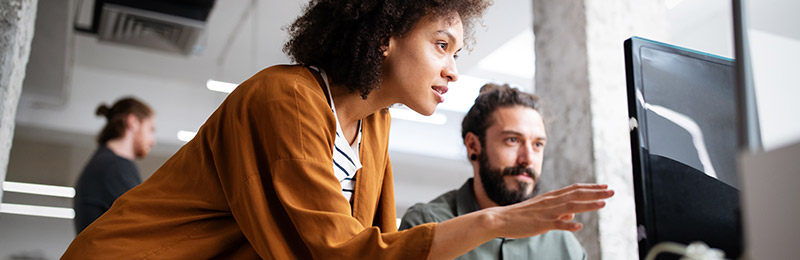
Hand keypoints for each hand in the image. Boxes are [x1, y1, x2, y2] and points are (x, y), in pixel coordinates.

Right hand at [491, 183, 613, 237]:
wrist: (501, 218)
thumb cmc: (522, 215)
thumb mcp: (542, 210)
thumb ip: (559, 210)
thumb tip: (573, 213)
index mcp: (551, 197)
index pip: (575, 189)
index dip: (591, 187)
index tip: (605, 186)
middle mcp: (551, 201)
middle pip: (577, 195)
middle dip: (596, 193)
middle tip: (612, 191)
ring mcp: (547, 212)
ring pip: (571, 206)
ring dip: (588, 205)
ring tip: (603, 204)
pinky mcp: (541, 223)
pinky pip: (557, 224)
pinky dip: (568, 224)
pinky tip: (579, 225)